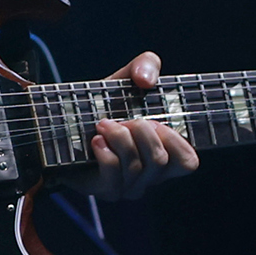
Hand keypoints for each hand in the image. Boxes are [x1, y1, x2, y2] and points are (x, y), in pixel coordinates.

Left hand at [61, 51, 200, 200]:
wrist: (67, 122)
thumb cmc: (106, 104)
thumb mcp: (129, 79)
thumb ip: (147, 65)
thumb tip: (146, 80)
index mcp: (165, 156)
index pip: (188, 162)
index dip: (174, 140)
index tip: (155, 121)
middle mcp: (150, 177)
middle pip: (159, 160)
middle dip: (140, 131)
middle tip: (123, 119)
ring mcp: (128, 186)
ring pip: (136, 166)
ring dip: (119, 136)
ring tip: (103, 124)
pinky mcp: (104, 189)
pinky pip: (113, 172)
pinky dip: (105, 151)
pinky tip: (96, 140)